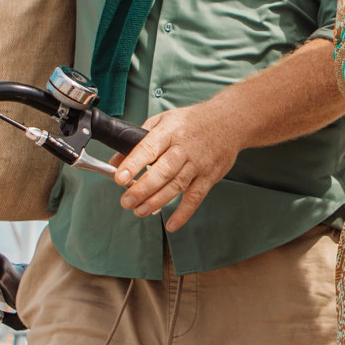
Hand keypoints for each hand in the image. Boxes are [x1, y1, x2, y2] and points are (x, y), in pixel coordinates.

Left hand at [111, 102, 244, 231]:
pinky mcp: (209, 176)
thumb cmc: (192, 121)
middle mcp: (183, 148)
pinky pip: (196, 197)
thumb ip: (139, 140)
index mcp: (169, 131)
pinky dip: (184, 213)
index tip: (119, 178)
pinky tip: (172, 223)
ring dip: (157, 202)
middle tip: (126, 201)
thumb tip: (115, 161)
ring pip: (176, 186)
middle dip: (142, 189)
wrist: (229, 121)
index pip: (148, 149)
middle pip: (162, 172)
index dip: (133, 164)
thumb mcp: (163, 120)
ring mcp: (198, 164)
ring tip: (139, 211)